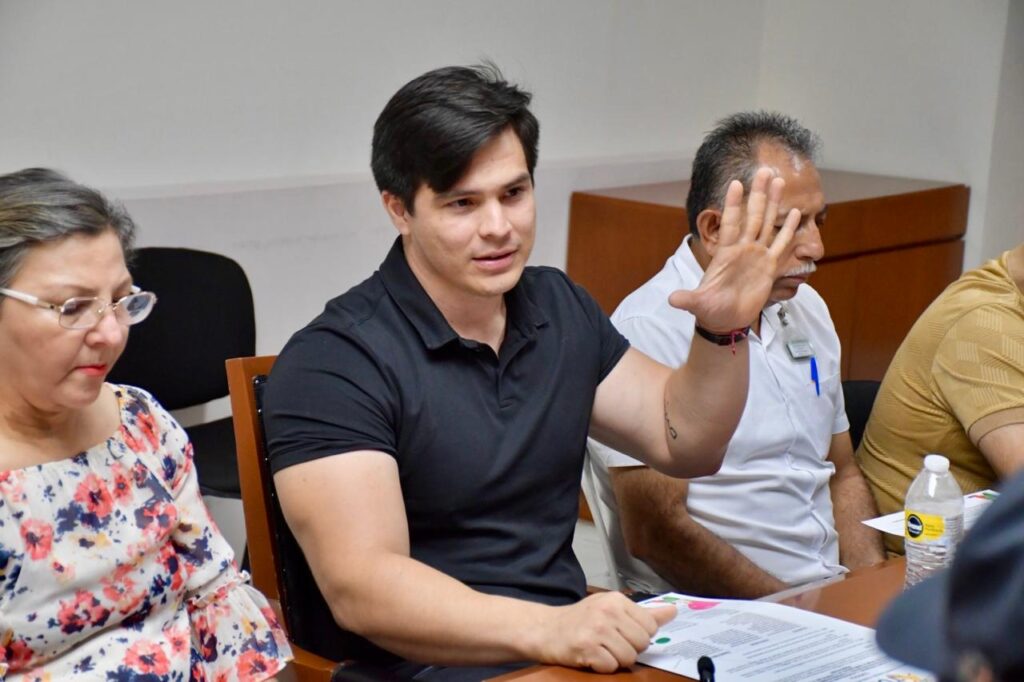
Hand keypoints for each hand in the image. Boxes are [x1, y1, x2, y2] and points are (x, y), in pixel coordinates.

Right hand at [531, 591, 675, 672]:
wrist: (546, 629)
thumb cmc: (582, 620)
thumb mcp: (612, 609)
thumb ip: (644, 613)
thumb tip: (674, 611)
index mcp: (617, 600)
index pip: (650, 626)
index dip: (638, 636)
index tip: (622, 633)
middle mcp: (608, 611)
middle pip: (641, 643)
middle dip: (628, 648)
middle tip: (610, 642)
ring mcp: (597, 629)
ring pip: (629, 657)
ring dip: (616, 659)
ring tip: (601, 649)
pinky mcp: (587, 647)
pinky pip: (611, 667)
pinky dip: (602, 667)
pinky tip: (591, 656)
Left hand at [669, 167, 800, 330]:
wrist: (725, 321)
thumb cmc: (709, 310)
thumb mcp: (698, 304)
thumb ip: (688, 299)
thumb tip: (672, 300)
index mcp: (725, 253)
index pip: (730, 223)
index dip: (733, 204)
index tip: (736, 183)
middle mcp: (742, 249)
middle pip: (752, 216)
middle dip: (758, 193)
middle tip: (765, 170)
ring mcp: (756, 255)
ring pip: (767, 224)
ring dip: (773, 203)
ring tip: (779, 181)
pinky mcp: (769, 267)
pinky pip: (781, 245)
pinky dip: (788, 229)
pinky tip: (795, 212)